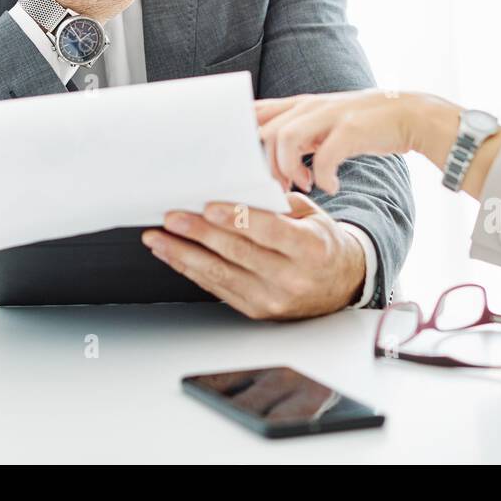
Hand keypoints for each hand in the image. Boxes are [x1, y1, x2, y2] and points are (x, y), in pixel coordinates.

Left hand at [141, 193, 366, 319]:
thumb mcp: (312, 214)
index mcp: (311, 249)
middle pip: (238, 253)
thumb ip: (278, 203)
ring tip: (159, 239)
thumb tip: (237, 189)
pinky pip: (218, 289)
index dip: (236, 218)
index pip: (269, 231)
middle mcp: (292, 278)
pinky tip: (175, 256)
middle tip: (172, 218)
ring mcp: (272, 299)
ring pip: (221, 274)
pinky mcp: (257, 311)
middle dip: (199, 234)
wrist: (340, 283)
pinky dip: (192, 270)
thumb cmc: (321, 242)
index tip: (208, 207)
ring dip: (184, 255)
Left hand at [255, 89, 459, 194]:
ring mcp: (329, 115)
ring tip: (302, 186)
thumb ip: (294, 133)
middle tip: (278, 188)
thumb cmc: (359, 125)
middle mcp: (308, 106)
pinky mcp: (350, 129)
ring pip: (285, 140)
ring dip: (287, 170)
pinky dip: (322, 177)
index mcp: (298, 105)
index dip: (238, 138)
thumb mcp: (320, 123)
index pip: (253, 112)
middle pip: (263, 132)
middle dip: (263, 166)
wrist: (407, 113)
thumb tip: (263, 160)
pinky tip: (332, 187)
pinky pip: (323, 156)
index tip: (241, 167)